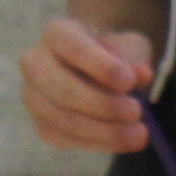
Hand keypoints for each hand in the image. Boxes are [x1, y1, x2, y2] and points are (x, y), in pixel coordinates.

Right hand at [19, 15, 157, 154]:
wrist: (99, 66)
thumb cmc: (114, 51)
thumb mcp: (130, 44)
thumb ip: (134, 57)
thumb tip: (141, 76)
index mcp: (57, 33)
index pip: (73, 47)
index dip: (100, 66)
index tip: (129, 82)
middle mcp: (36, 64)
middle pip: (61, 90)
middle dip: (101, 105)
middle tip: (137, 112)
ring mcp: (34, 96)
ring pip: (62, 120)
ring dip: (103, 131)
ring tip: (139, 134)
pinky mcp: (42, 124)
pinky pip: (66, 138)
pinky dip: (97, 142)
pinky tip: (123, 141)